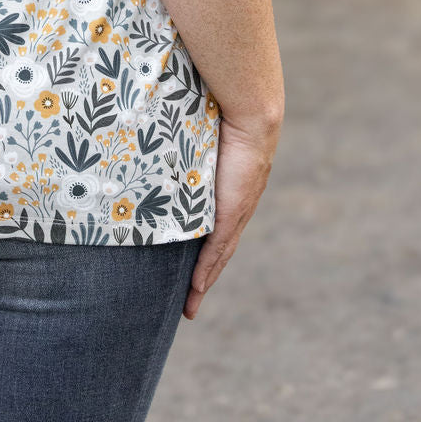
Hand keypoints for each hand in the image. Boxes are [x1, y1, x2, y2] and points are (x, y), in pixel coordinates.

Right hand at [183, 114, 280, 319]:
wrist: (251, 115)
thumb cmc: (226, 116)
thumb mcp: (205, 139)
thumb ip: (191, 145)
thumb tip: (169, 133)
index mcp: (234, 191)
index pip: (220, 228)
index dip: (210, 251)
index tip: (198, 269)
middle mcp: (238, 207)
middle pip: (220, 252)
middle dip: (206, 278)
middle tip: (191, 302)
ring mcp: (235, 212)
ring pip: (218, 256)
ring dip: (203, 282)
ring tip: (190, 305)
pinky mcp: (231, 212)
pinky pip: (216, 248)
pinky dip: (206, 270)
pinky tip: (196, 288)